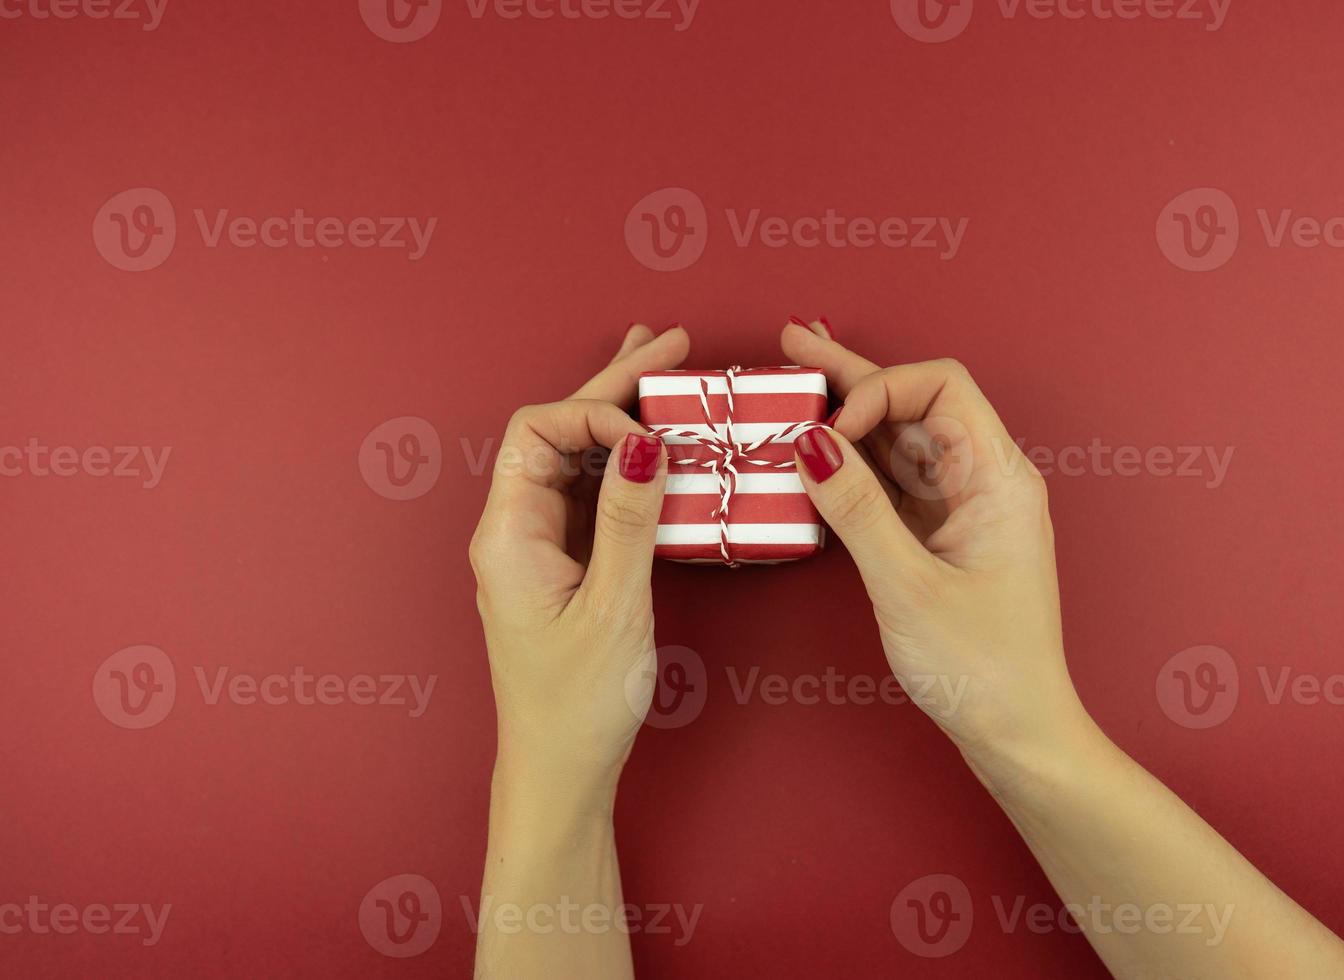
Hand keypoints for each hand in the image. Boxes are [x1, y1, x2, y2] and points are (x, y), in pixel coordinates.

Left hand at [469, 324, 688, 807]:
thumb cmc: (577, 704)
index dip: (597, 412)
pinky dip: (625, 462)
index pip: (541, 430)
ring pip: (576, 458)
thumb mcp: (615, 607)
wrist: (560, 772)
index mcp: (508, 533)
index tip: (655, 433)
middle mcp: (515, 529)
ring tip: (663, 370)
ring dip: (619, 414)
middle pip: (557, 432)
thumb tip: (647, 443)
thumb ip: (630, 520)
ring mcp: (538, 546)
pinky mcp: (562, 565)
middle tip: (671, 346)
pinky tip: (656, 444)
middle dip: (612, 386)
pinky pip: (590, 494)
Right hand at [782, 319, 1091, 784]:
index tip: (831, 432)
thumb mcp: (907, 585)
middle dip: (853, 376)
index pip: (940, 387)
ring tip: (795, 381)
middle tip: (794, 344)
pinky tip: (817, 452)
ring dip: (848, 415)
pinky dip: (854, 464)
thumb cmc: (981, 668)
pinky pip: (895, 482)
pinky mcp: (943, 536)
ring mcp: (964, 508)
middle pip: (916, 404)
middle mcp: (985, 481)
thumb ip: (856, 508)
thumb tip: (809, 442)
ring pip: (901, 440)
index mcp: (999, 479)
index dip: (880, 390)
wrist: (1017, 734)